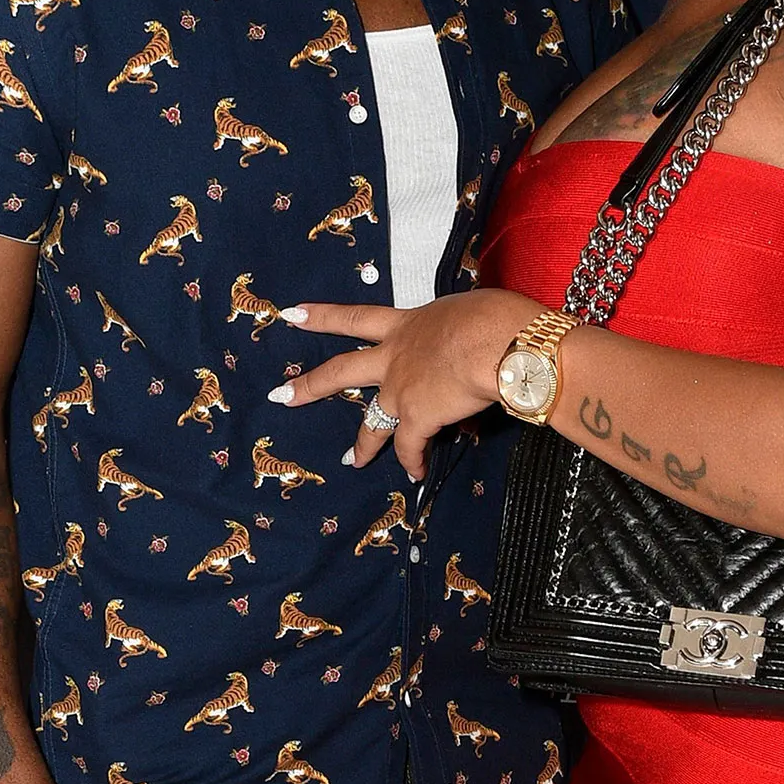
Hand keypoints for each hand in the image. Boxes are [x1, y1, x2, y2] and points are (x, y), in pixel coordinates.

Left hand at [272, 290, 540, 478]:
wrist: (500, 343)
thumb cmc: (493, 317)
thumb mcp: (468, 311)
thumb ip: (456, 330)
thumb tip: (466, 347)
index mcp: (407, 324)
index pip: (357, 317)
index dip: (323, 316)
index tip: (293, 314)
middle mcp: (395, 357)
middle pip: (343, 370)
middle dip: (312, 384)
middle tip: (282, 394)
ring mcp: (401, 390)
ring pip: (373, 421)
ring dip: (362, 444)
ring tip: (351, 460)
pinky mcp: (418, 418)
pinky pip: (410, 448)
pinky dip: (414, 461)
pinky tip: (416, 473)